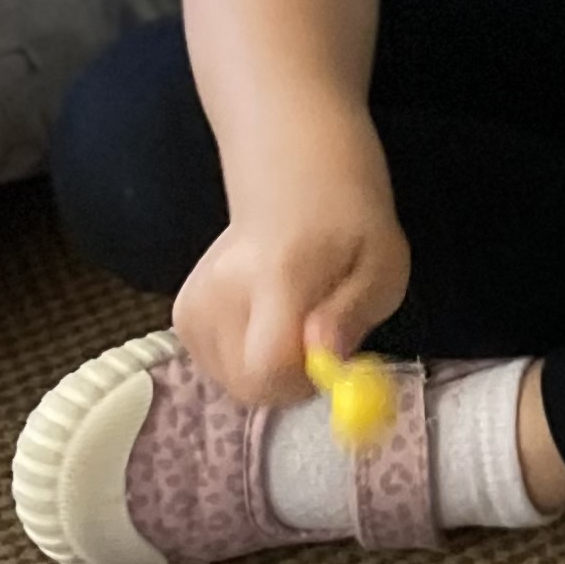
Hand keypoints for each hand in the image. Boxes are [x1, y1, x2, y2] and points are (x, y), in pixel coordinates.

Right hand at [173, 154, 409, 408]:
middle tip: (318, 347)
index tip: (329, 360)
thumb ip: (352, 315)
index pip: (266, 365)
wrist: (294, 180)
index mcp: (277, 274)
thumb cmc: (349, 222)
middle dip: (289, 382)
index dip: (302, 382)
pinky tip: (265, 323)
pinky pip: (216, 366)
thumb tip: (323, 356)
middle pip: (244, 384)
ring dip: (269, 371)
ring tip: (294, 324)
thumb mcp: (382, 265)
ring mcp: (193, 302)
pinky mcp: (181, 314)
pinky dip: (245, 360)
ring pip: (230, 381)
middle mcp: (221, 290)